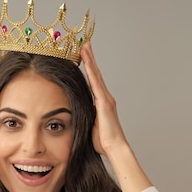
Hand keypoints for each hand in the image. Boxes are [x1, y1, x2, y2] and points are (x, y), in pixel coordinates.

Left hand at [80, 41, 128, 157]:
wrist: (115, 148)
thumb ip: (86, 115)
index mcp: (101, 103)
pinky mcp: (104, 103)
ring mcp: (106, 99)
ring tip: (84, 46)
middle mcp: (105, 97)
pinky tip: (87, 62)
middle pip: (95, 74)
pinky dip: (91, 71)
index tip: (82, 56)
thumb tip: (76, 113)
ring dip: (90, 60)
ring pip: (96, 75)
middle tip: (84, 44)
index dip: (88, 68)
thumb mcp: (90, 124)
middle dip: (89, 58)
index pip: (93, 81)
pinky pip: (96, 83)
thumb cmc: (103, 141)